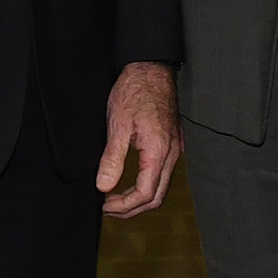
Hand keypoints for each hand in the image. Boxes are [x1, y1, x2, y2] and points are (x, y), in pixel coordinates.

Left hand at [98, 62, 180, 216]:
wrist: (151, 69)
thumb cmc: (135, 91)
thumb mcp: (118, 124)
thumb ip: (112, 158)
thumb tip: (103, 186)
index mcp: (158, 151)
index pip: (145, 194)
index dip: (124, 206)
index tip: (105, 205)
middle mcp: (171, 153)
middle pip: (156, 196)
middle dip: (132, 208)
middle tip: (109, 208)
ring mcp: (174, 149)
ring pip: (161, 187)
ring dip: (139, 198)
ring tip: (116, 197)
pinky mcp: (171, 144)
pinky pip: (162, 174)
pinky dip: (146, 185)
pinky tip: (130, 180)